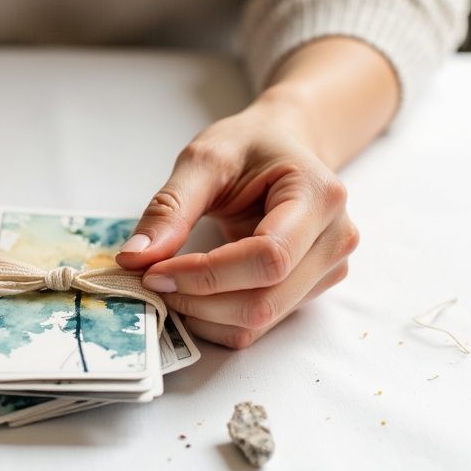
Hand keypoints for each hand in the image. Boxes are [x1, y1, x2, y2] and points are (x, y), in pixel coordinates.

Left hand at [116, 96, 359, 348]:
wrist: (285, 145)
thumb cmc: (249, 146)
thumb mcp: (204, 159)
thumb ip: (170, 208)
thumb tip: (135, 257)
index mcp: (318, 196)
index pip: (267, 257)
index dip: (206, 274)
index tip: (154, 271)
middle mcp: (335, 239)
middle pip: (264, 300)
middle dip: (199, 301)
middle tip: (152, 281)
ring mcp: (328, 270)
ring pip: (260, 321)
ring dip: (204, 315)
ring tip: (169, 285)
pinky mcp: (311, 290)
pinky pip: (260, 325)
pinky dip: (216, 320)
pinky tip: (193, 295)